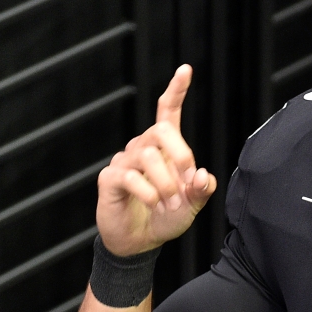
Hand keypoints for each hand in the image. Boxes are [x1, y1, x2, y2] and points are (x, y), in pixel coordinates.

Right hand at [96, 65, 215, 255]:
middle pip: (160, 130)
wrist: (140, 242)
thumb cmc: (165, 217)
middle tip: (188, 181)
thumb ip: (201, 190)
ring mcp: (124, 162)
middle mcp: (142, 148)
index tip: (185, 69)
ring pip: (147, 156)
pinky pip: (131, 177)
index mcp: (163, 148)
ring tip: (171, 204)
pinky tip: (154, 204)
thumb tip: (202, 175)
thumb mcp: (192, 206)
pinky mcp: (110, 179)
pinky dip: (149, 193)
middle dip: (180, 154)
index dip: (176, 90)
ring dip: (166, 184)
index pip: (167, 111)